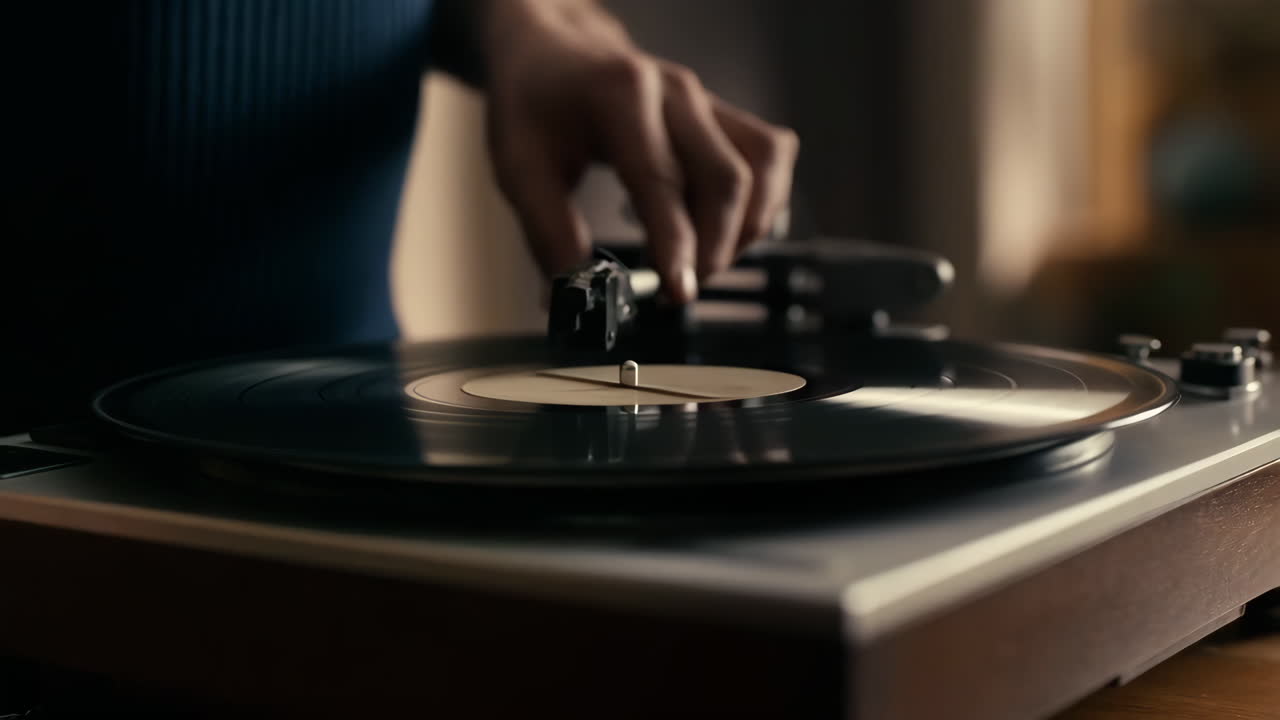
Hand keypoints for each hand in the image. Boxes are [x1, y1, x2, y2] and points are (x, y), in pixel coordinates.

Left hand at [479, 0, 798, 302]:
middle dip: (712, 248)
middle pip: (726, 178)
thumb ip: (548, 231)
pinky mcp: (723, 115)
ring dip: (745, 227)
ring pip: (763, 165)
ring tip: (704, 260)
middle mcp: (675, 92)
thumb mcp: (518, 166)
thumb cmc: (536, 104)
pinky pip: (769, 157)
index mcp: (621, 95)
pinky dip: (761, 201)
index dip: (676, 242)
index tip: (677, 292)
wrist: (554, 52)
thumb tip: (576, 293)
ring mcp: (706, 100)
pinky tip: (725, 229)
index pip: (663, 179)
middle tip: (678, 288)